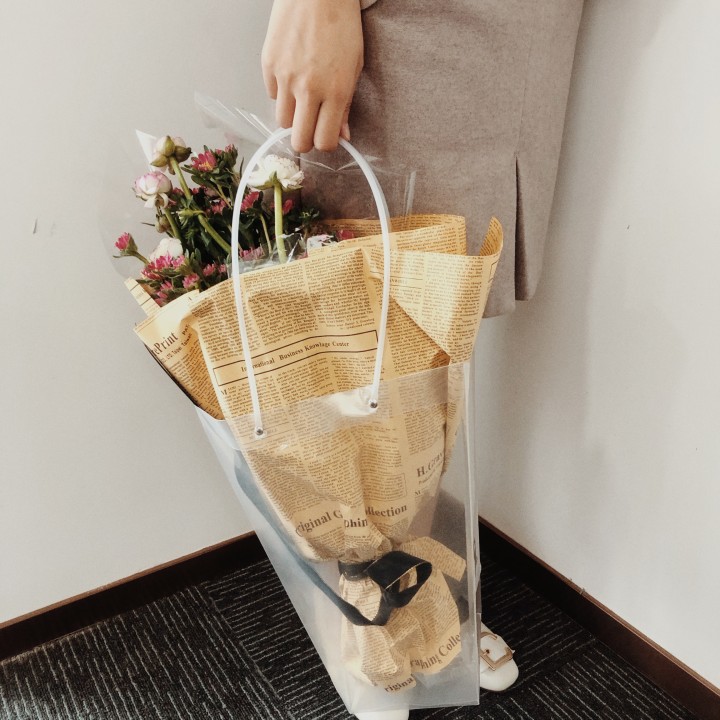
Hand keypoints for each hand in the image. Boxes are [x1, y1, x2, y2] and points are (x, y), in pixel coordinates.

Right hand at [262, 0, 363, 152]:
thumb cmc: (340, 25)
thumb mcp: (354, 68)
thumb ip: (346, 106)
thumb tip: (342, 135)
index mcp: (335, 92)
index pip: (325, 141)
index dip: (326, 143)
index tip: (326, 135)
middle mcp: (309, 89)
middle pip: (299, 141)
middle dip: (305, 140)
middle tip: (310, 127)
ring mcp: (286, 78)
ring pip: (282, 122)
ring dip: (292, 117)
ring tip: (301, 98)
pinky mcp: (269, 65)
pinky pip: (272, 96)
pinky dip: (281, 93)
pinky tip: (292, 74)